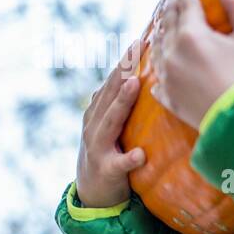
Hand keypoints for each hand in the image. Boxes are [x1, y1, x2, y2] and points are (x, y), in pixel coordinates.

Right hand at [75, 61, 145, 208]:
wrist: (92, 193)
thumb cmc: (111, 153)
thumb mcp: (114, 125)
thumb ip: (123, 103)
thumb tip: (141, 73)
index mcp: (99, 112)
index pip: (113, 82)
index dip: (124, 61)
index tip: (138, 40)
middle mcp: (95, 125)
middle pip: (109, 93)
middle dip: (122, 70)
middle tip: (136, 49)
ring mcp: (98, 147)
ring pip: (109, 121)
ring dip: (121, 102)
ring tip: (135, 84)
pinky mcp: (107, 170)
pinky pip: (119, 164)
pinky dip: (128, 159)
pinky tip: (140, 154)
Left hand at [151, 0, 233, 130]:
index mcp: (192, 35)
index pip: (186, 5)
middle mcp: (173, 54)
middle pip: (168, 24)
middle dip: (170, 9)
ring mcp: (168, 78)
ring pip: (157, 50)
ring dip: (160, 36)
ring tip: (163, 28)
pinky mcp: (170, 99)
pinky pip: (157, 80)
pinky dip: (158, 69)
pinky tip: (158, 69)